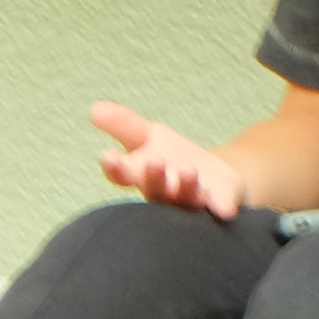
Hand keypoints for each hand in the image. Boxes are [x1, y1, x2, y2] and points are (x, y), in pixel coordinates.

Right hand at [90, 100, 248, 219]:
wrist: (216, 179)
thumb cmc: (172, 160)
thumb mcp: (147, 136)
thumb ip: (123, 125)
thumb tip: (94, 109)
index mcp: (142, 176)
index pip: (123, 175)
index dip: (115, 168)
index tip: (108, 157)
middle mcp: (164, 194)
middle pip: (155, 191)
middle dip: (154, 178)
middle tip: (155, 163)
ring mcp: (193, 202)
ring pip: (186, 199)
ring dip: (185, 187)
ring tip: (188, 171)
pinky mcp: (220, 204)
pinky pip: (220, 208)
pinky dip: (221, 208)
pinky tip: (224, 209)